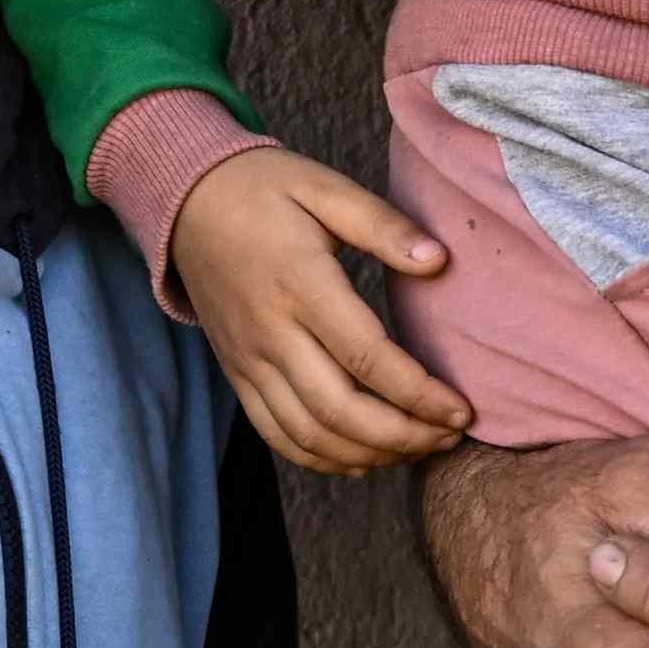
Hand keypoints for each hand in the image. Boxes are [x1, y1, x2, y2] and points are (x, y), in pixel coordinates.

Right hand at [170, 147, 467, 473]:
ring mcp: (249, 360)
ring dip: (371, 454)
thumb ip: (383, 225)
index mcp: (300, 284)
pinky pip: (278, 434)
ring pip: (310, 434)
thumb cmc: (265, 189)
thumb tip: (438, 262)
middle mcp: (271, 332)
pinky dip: (324, 459)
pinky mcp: (238, 374)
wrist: (186, 201)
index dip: (419, 393)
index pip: (367, 358)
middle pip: (340, 411)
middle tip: (452, 436)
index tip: (462, 409)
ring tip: (420, 448)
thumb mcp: (325, 187)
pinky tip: (366, 460)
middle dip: (404, 436)